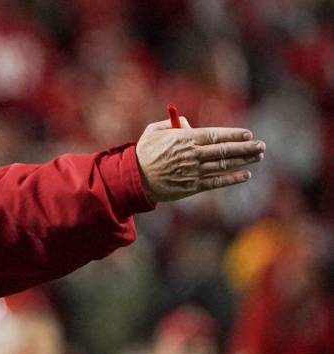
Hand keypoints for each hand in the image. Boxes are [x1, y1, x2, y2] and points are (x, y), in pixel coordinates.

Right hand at [136, 118, 265, 201]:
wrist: (133, 178)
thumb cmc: (144, 153)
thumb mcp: (154, 131)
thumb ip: (173, 124)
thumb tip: (191, 125)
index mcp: (184, 139)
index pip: (216, 135)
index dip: (234, 135)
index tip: (248, 134)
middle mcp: (192, 155)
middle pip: (225, 150)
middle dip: (246, 148)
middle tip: (262, 146)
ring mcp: (193, 172)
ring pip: (224, 165)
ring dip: (244, 161)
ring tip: (258, 157)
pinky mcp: (192, 187)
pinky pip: (216, 182)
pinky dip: (232, 179)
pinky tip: (245, 175)